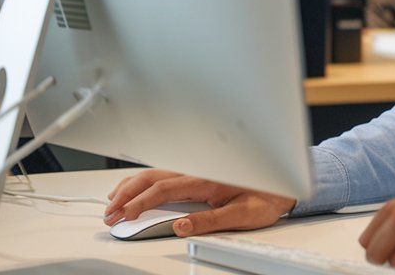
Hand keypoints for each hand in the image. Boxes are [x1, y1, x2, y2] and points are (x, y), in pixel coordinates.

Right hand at [104, 169, 295, 236]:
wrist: (285, 182)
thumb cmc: (267, 196)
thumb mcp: (242, 215)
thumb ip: (210, 221)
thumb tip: (180, 226)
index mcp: (206, 178)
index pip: (163, 189)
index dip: (139, 202)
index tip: (123, 216)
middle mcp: (199, 169)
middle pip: (152, 176)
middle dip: (126, 194)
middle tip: (109, 213)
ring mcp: (198, 168)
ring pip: (156, 172)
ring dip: (131, 185)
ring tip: (113, 201)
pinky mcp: (200, 171)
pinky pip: (165, 172)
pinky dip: (144, 181)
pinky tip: (136, 189)